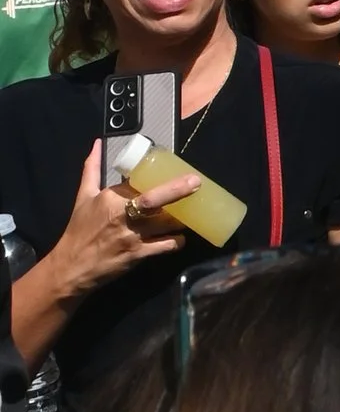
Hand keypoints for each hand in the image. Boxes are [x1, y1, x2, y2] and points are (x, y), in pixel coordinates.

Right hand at [52, 143, 193, 296]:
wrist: (71, 268)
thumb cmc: (79, 230)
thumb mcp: (83, 196)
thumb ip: (91, 168)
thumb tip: (96, 143)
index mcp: (111, 198)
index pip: (140, 182)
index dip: (159, 178)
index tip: (177, 172)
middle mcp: (123, 215)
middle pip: (154, 200)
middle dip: (178, 190)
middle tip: (196, 182)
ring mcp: (132, 236)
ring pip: (165, 224)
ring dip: (182, 219)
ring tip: (193, 212)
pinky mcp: (137, 255)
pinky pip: (165, 246)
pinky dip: (177, 241)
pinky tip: (180, 238)